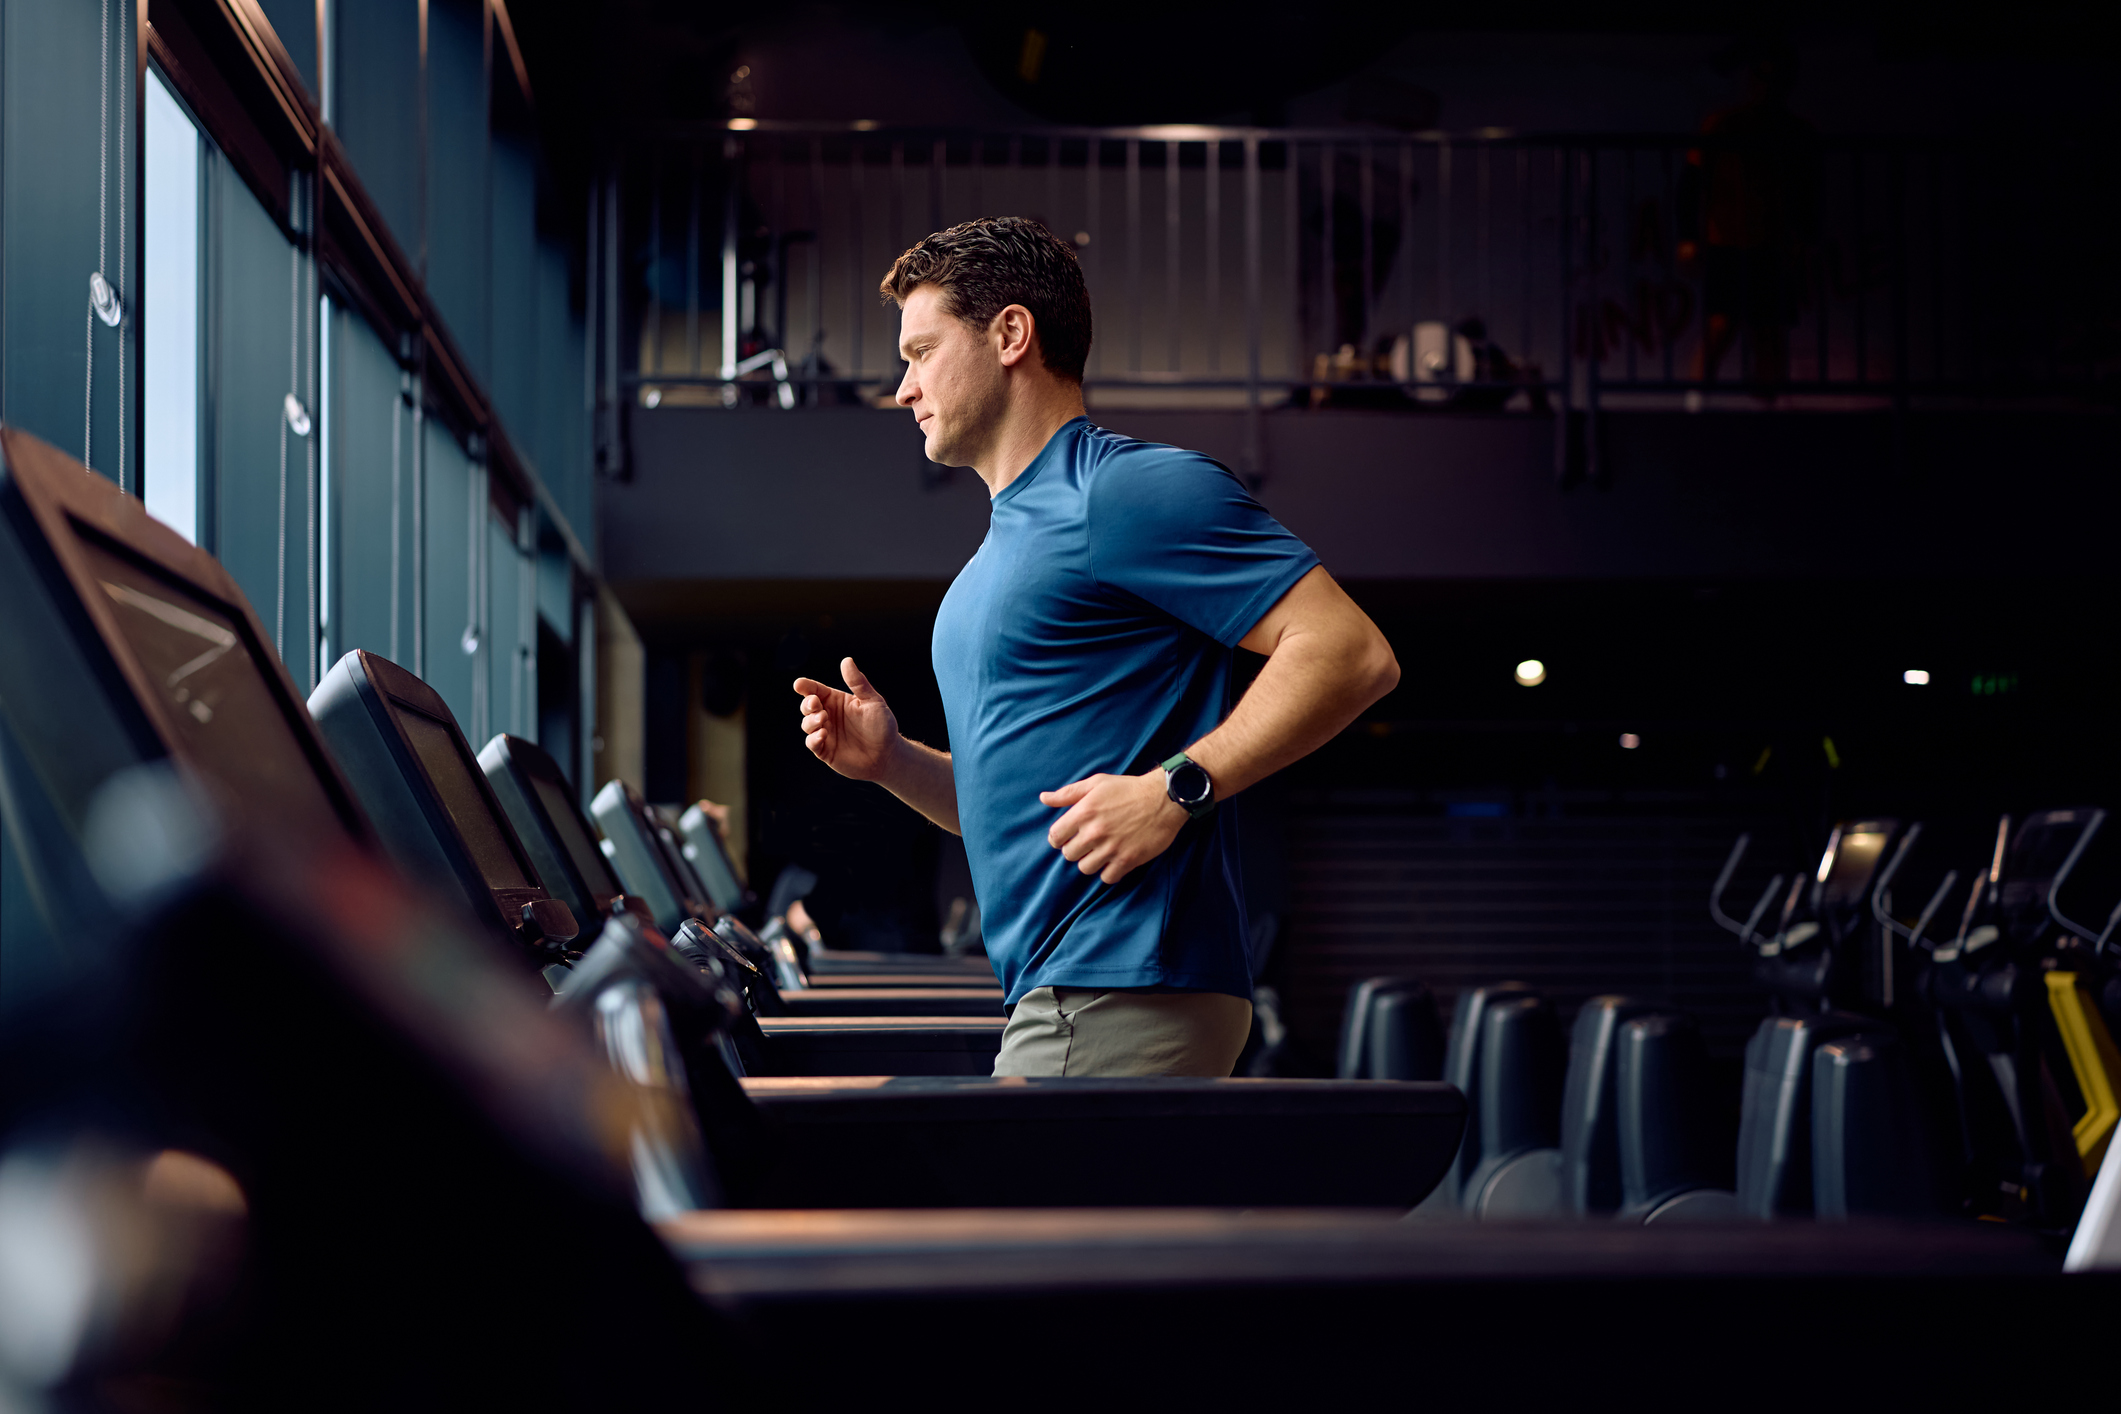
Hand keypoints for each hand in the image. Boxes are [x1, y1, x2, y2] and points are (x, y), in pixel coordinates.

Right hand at [794, 657, 900, 781]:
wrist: (888, 755)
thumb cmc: (882, 725)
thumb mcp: (872, 701)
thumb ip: (858, 682)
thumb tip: (846, 660)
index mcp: (836, 701)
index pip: (816, 690)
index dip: (806, 686)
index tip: (799, 684)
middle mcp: (828, 715)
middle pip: (807, 706)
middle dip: (807, 703)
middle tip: (815, 703)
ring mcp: (825, 733)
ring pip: (807, 724)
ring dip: (811, 721)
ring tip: (823, 719)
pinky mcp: (826, 751)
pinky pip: (812, 743)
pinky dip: (814, 739)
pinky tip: (822, 735)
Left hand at [1040, 769, 1186, 885]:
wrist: (1164, 798)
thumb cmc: (1128, 789)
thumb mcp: (1096, 783)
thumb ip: (1068, 793)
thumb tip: (1043, 798)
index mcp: (1083, 812)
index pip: (1055, 837)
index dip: (1058, 838)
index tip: (1067, 837)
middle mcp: (1094, 832)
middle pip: (1069, 855)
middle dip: (1075, 849)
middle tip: (1088, 842)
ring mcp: (1111, 848)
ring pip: (1086, 868)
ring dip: (1091, 861)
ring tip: (1101, 851)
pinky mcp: (1128, 860)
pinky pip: (1107, 878)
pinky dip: (1109, 872)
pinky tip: (1114, 860)